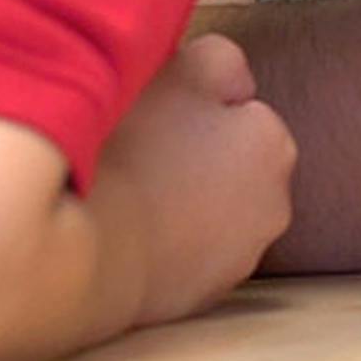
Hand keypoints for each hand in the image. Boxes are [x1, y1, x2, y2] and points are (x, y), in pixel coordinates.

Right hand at [91, 33, 295, 326]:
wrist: (87, 247)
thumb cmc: (132, 148)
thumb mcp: (183, 66)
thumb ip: (224, 62)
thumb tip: (235, 83)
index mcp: (273, 144)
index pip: (239, 111)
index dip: (194, 108)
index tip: (159, 116)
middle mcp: (273, 206)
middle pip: (230, 166)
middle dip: (199, 157)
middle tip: (144, 151)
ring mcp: (239, 259)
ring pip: (210, 213)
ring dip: (184, 203)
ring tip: (132, 192)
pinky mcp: (203, 298)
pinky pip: (188, 255)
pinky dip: (169, 244)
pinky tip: (131, 232)